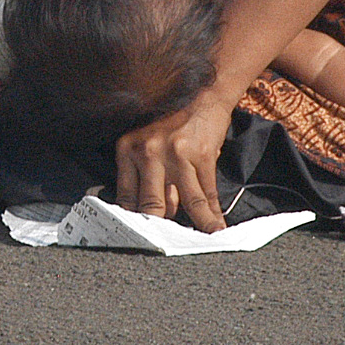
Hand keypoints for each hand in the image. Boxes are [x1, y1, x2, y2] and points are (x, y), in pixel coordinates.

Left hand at [114, 90, 233, 231]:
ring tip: (197, 245)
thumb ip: (143, 175)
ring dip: (194, 228)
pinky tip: (218, 229)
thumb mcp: (146, 143)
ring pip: (185, 203)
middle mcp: (148, 152)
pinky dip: (213, 215)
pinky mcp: (202, 156)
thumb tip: (147, 215)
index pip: (126, 196)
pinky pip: (207, 194)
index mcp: (127, 149)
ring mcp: (176, 155)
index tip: (136, 242)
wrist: (202, 94)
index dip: (132, 223)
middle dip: (159, 230)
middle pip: (152, 204)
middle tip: (162, 250)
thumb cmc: (171, 123)